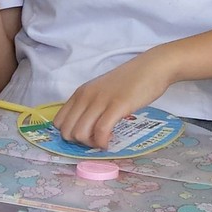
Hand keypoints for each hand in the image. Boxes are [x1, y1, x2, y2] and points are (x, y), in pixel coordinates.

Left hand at [54, 51, 172, 148]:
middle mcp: (85, 97)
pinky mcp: (117, 106)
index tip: (85, 136)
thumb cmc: (130, 82)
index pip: (58, 121)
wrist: (153, 67)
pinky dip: (102, 142)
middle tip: (95, 141)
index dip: (69, 135)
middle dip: (79, 143)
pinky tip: (110, 141)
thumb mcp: (102, 92)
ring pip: (79, 134)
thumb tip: (84, 129)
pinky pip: (100, 131)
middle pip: (66, 132)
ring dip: (90, 144)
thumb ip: (91, 106)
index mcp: (80, 93)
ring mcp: (100, 101)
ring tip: (104, 140)